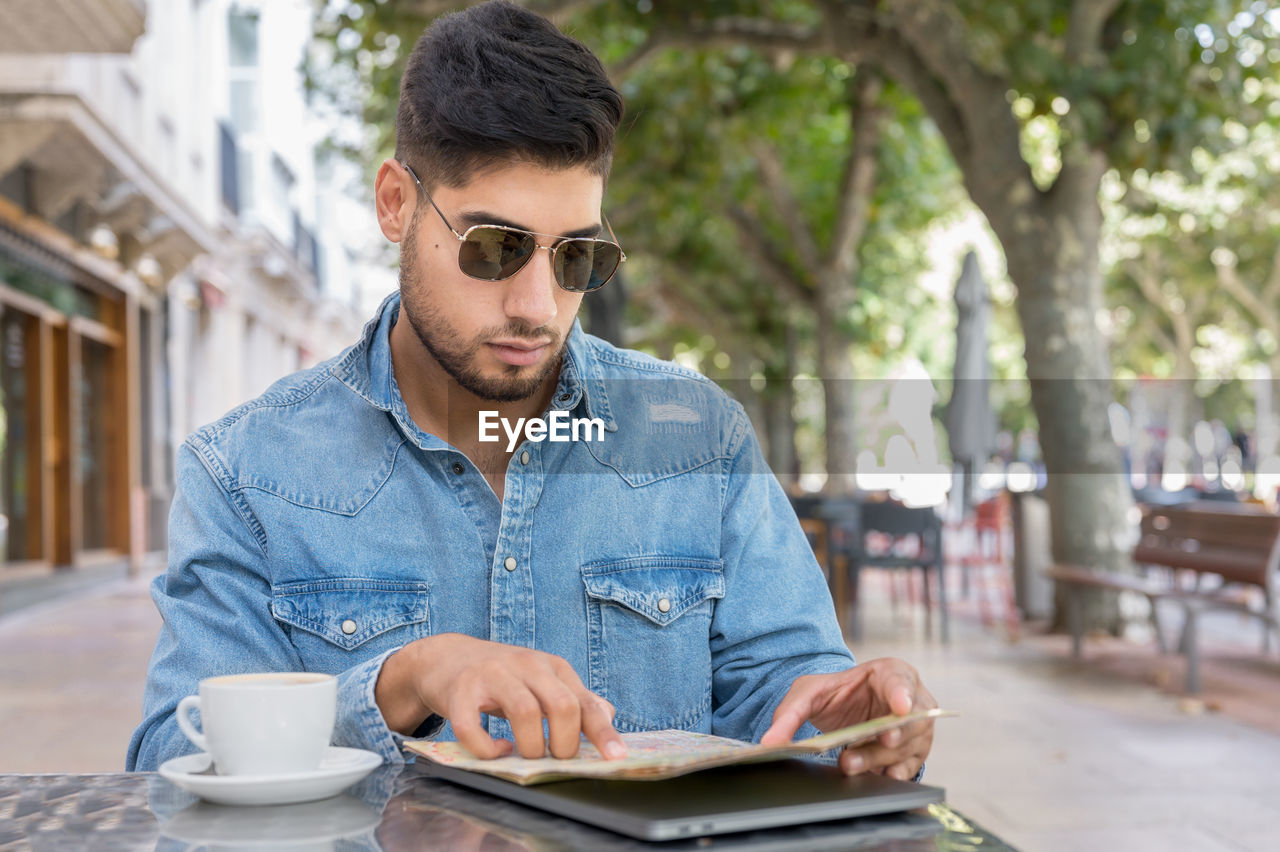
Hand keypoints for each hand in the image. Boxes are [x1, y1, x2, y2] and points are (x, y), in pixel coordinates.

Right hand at [376, 633, 626, 760]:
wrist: (446, 656)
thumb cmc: (502, 675)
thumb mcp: (542, 680)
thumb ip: (574, 698)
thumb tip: (608, 714)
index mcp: (552, 667)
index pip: (584, 701)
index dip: (602, 731)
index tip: (616, 756)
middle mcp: (526, 665)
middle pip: (561, 704)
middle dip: (564, 742)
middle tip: (556, 758)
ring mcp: (492, 674)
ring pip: (524, 711)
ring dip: (530, 745)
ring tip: (525, 755)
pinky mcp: (461, 689)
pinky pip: (473, 725)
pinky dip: (486, 747)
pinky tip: (495, 750)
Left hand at [759, 658, 935, 779]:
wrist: (842, 709)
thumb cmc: (836, 694)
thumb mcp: (808, 693)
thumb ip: (790, 713)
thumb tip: (771, 743)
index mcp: (890, 673)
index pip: (901, 681)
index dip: (903, 694)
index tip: (900, 707)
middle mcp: (911, 701)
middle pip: (907, 721)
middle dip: (890, 734)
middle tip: (879, 740)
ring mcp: (915, 730)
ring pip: (906, 747)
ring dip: (878, 757)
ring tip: (849, 762)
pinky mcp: (913, 755)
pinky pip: (909, 768)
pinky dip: (894, 774)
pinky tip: (878, 776)